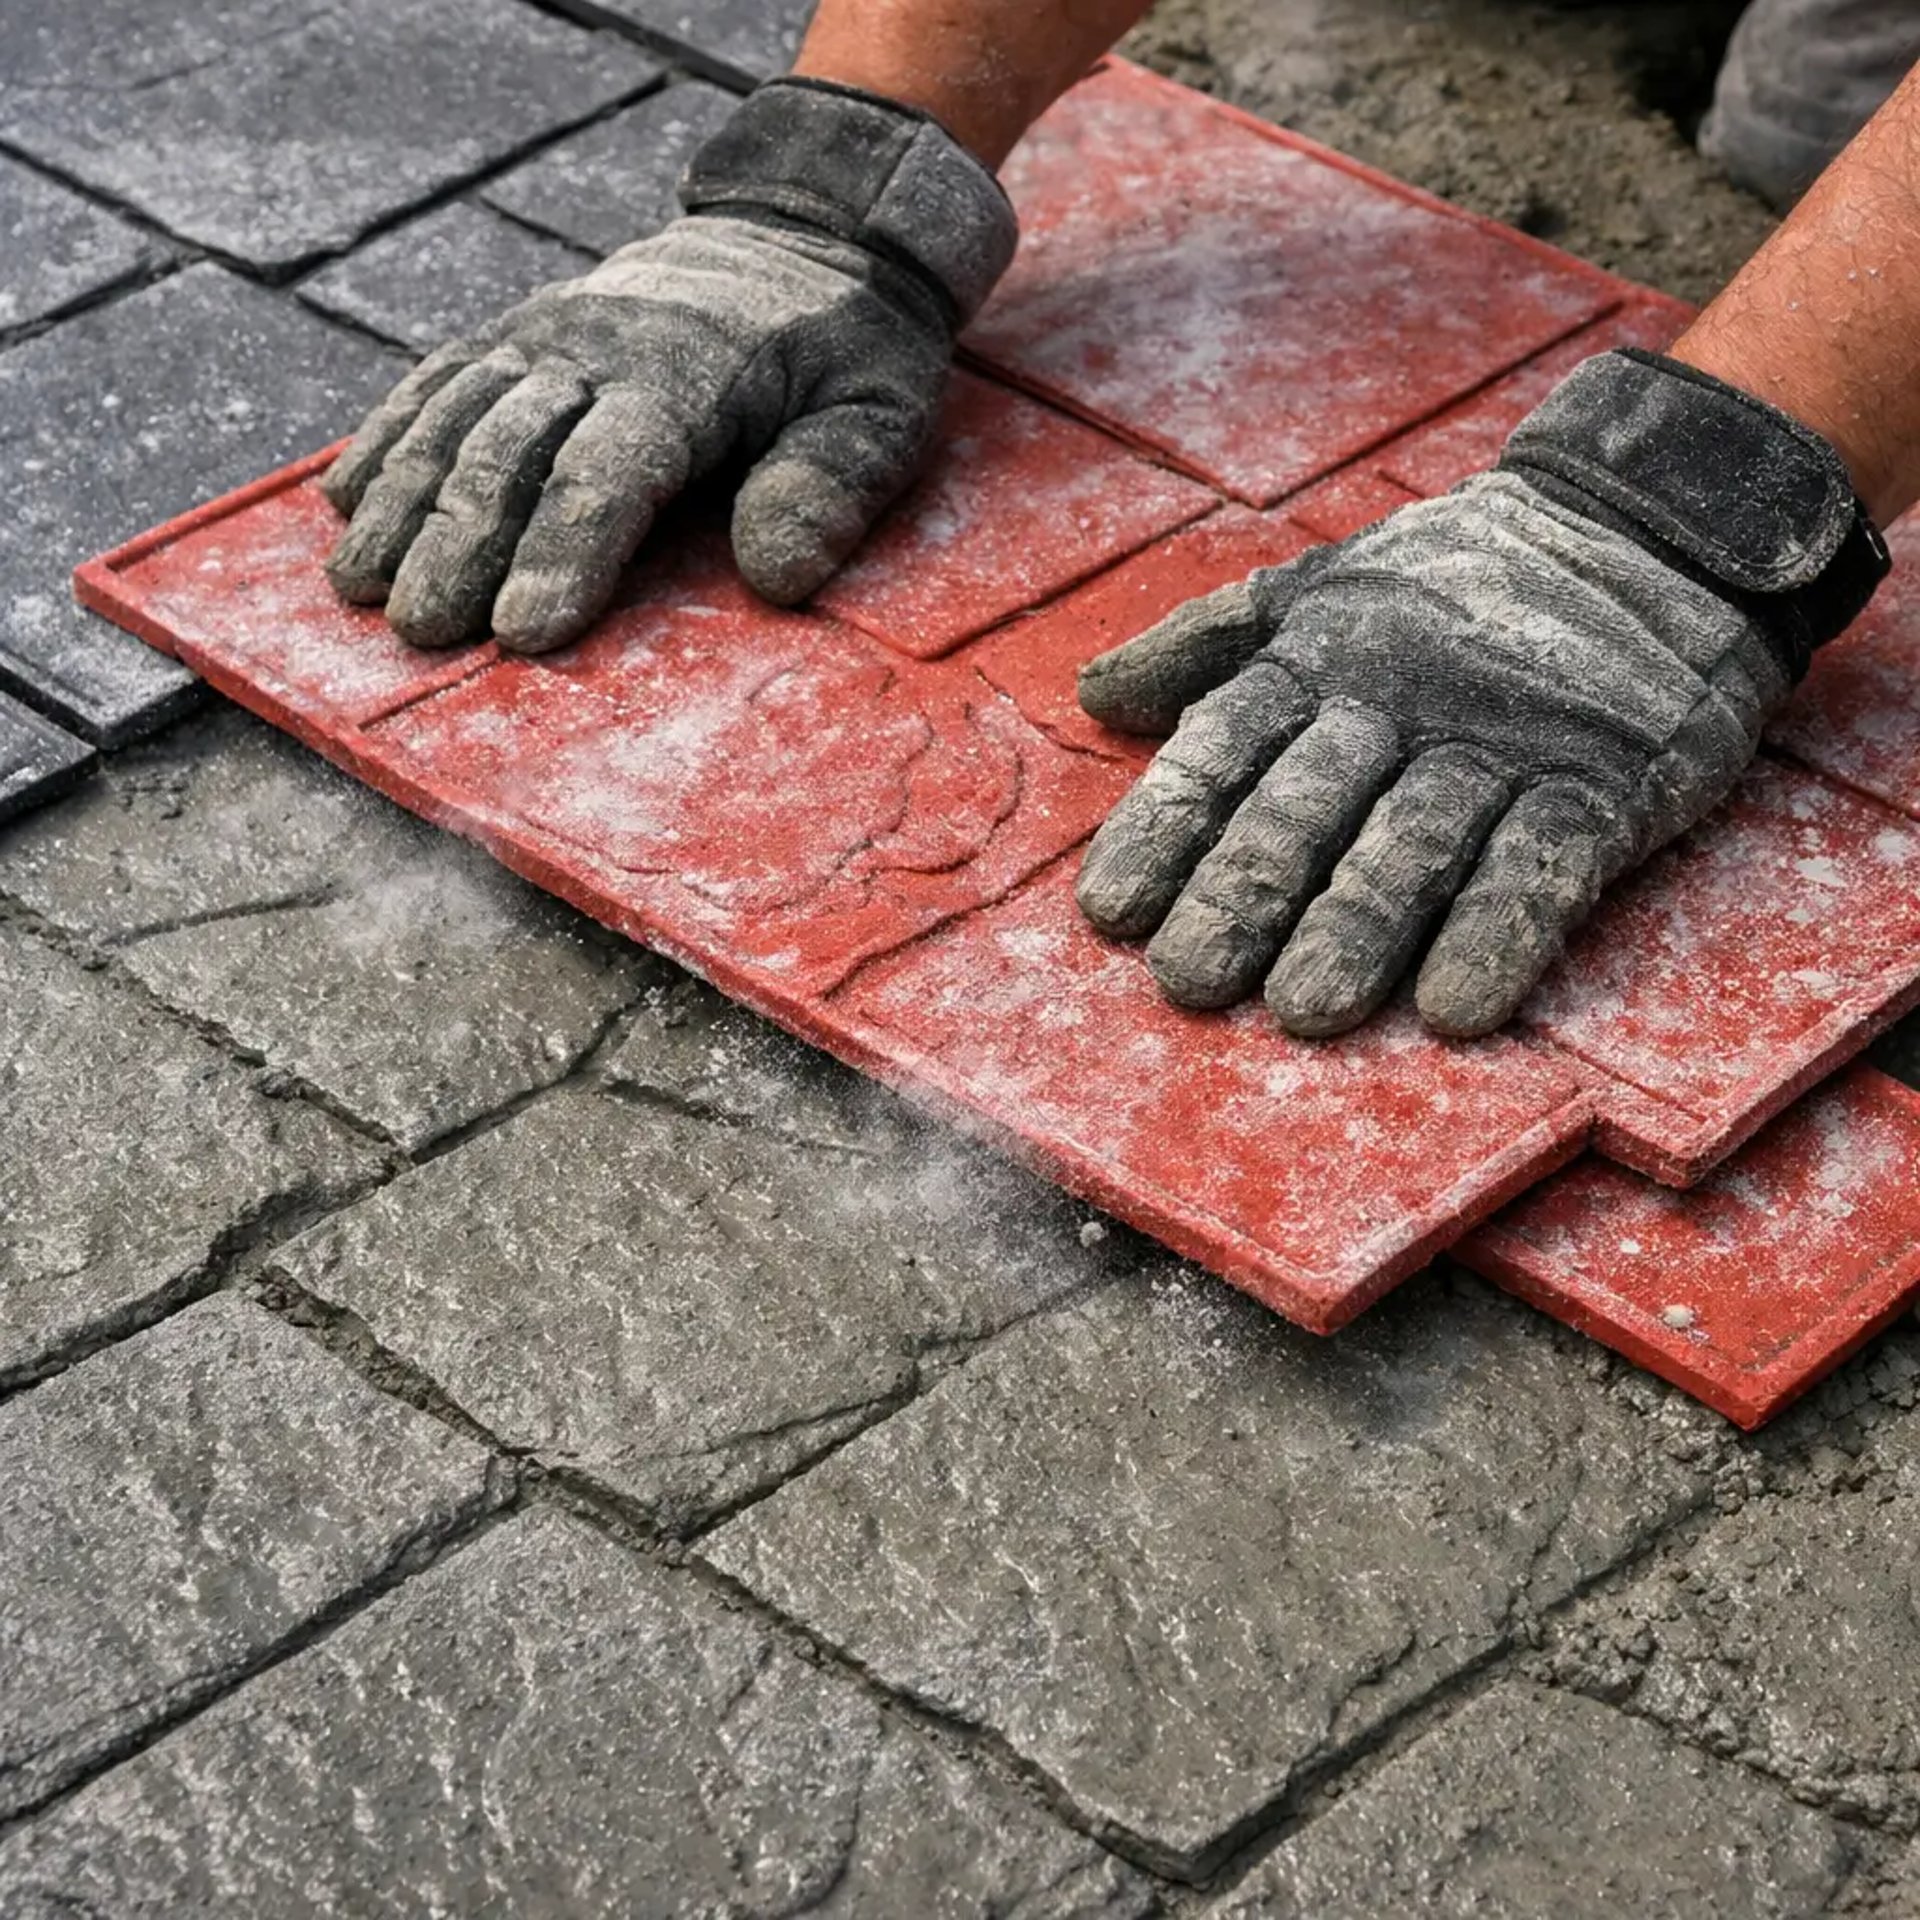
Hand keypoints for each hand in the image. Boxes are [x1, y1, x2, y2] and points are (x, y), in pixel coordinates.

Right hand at [321, 79, 1015, 652]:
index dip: (563, 554)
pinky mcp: (513, 335)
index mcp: (684, 376)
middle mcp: (592, 348)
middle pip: (508, 454)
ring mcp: (541, 335)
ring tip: (357, 587)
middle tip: (420, 634)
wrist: (799, 235)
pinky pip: (432, 384)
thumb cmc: (842, 353)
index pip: (609, 474)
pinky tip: (343, 505)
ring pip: (452, 419)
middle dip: (458, 547)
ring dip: (400, 504)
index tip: (526, 635)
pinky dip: (383, 443)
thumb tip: (776, 579)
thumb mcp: (875, 414)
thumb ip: (829, 487)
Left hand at [1075, 350, 1887, 1038]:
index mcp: (1319, 660)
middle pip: (1306, 808)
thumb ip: (1207, 645)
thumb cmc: (1453, 584)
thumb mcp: (1322, 590)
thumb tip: (1095, 695)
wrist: (1650, 528)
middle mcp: (1399, 701)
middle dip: (1244, 894)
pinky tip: (1455, 1008)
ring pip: (1414, 843)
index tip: (1109, 911)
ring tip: (1306, 1010)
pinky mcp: (1603, 782)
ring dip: (1359, 927)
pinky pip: (1543, 866)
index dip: (1165, 829)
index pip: (1224, 748)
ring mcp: (1502, 742)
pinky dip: (1500, 934)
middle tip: (1190, 980)